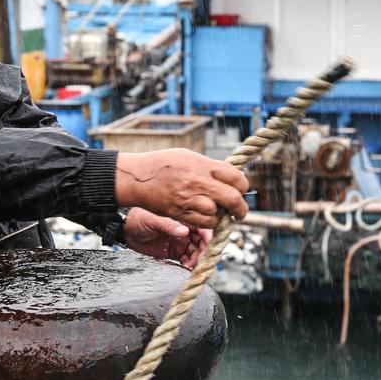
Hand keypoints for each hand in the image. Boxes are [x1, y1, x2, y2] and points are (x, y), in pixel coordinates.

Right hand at [115, 149, 248, 228]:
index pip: (236, 177)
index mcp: (203, 166)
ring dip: (222, 216)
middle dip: (241, 208)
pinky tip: (207, 217)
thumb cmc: (163, 164)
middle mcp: (199, 182)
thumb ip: (209, 167)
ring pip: (219, 214)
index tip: (241, 190)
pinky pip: (204, 223)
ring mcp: (190, 199)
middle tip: (240, 212)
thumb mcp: (188, 156)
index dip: (243, 186)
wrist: (137, 177)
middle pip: (233, 198)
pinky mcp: (181, 213)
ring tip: (219, 212)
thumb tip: (228, 177)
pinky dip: (210, 222)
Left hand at [123, 207, 210, 268]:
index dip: (208, 236)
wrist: (126, 231)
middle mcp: (184, 231)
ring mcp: (180, 242)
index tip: (209, 245)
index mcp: (182, 220)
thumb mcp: (153, 220)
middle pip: (202, 242)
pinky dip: (189, 265)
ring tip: (192, 266)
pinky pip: (186, 260)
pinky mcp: (174, 253)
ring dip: (197, 260)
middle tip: (200, 260)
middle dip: (204, 251)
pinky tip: (187, 268)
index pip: (201, 227)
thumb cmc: (139, 219)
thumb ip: (168, 225)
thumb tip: (184, 231)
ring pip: (196, 253)